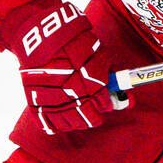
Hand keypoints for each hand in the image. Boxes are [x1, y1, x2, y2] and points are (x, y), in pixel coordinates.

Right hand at [0, 0, 121, 133]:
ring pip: (71, 124)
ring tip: (78, 114)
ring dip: (78, 121)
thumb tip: (127, 98)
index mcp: (92, 83)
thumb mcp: (99, 55)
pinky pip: (48, 124)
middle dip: (94, 116)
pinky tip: (61, 120)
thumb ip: (112, 77)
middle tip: (94, 112)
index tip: (106, 101)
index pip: (104, 104)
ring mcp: (53, 100)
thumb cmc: (74, 43)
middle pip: (89, 119)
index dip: (107, 104)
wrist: (41, 36)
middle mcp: (73, 95)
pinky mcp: (36, 102)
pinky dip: (56, 125)